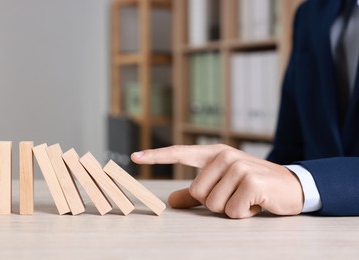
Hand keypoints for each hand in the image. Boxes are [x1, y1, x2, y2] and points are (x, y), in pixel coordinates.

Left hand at [131, 144, 303, 218]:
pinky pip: (233, 211)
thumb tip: (171, 201)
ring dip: (231, 209)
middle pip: (198, 193)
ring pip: (214, 204)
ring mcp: (238, 166)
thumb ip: (195, 194)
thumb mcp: (223, 186)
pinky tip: (256, 202)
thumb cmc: (253, 186)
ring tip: (247, 198)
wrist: (291, 185)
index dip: (156, 156)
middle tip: (236, 195)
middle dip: (216, 203)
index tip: (134, 156)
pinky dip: (244, 214)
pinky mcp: (251, 181)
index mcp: (214, 154)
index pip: (180, 153)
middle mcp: (224, 156)